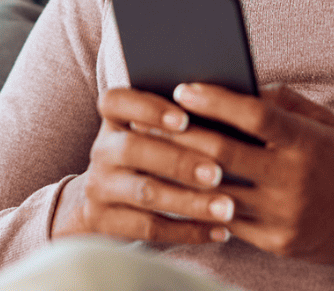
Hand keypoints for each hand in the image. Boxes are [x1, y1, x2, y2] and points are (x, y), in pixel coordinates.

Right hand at [50, 87, 240, 244]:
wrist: (105, 203)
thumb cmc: (152, 157)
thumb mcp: (154, 135)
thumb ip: (183, 122)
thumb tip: (233, 112)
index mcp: (114, 119)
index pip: (116, 101)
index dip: (147, 108)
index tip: (184, 119)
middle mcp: (102, 150)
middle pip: (133, 149)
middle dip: (178, 161)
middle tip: (217, 172)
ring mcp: (99, 187)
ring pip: (146, 193)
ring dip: (190, 201)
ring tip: (227, 207)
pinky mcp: (106, 222)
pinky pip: (150, 228)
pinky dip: (188, 231)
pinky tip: (220, 231)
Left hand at [167, 82, 333, 279]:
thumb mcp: (326, 124)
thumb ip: (285, 102)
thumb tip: (239, 84)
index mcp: (307, 142)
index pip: (255, 115)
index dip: (216, 101)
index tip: (183, 88)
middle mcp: (293, 178)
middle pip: (224, 153)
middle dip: (181, 134)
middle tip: (149, 119)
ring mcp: (283, 214)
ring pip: (217, 190)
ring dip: (179, 171)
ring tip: (152, 153)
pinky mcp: (276, 242)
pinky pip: (226, 219)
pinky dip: (199, 202)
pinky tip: (175, 187)